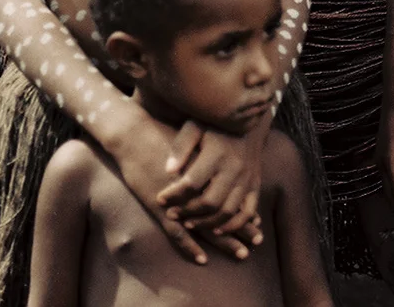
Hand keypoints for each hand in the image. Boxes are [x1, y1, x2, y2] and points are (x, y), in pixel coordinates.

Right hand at [107, 113, 252, 264]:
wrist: (135, 134)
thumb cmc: (162, 134)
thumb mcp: (192, 142)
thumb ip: (208, 157)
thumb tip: (227, 167)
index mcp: (208, 171)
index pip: (232, 195)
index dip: (245, 209)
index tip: (258, 221)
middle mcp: (199, 187)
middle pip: (226, 211)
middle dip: (242, 227)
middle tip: (257, 240)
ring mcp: (180, 200)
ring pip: (208, 226)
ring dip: (226, 241)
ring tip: (242, 253)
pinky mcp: (162, 208)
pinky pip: (178, 234)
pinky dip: (190, 247)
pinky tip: (202, 259)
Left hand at [157, 120, 267, 247]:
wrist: (248, 120)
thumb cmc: (214, 123)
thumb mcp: (195, 126)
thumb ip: (181, 146)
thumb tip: (168, 170)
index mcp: (217, 153)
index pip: (192, 183)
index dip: (174, 195)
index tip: (160, 198)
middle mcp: (235, 168)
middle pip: (210, 202)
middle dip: (188, 212)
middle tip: (172, 214)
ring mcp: (247, 178)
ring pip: (228, 211)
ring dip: (207, 223)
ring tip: (189, 223)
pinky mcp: (255, 184)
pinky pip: (248, 212)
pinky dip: (235, 225)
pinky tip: (219, 230)